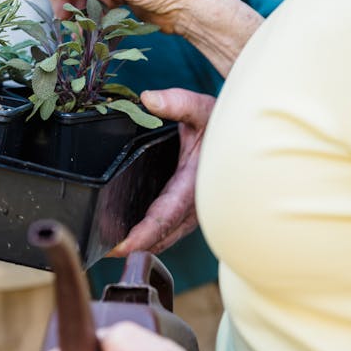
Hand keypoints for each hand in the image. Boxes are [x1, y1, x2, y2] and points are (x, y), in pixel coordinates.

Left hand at [109, 88, 215, 256]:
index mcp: (196, 184)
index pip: (165, 217)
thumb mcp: (202, 109)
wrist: (247, 134)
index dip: (142, 234)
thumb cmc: (224, 122)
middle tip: (104, 252)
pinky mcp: (191, 211)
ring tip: (111, 250)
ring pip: (167, 237)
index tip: (120, 247)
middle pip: (163, 235)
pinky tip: (131, 239)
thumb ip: (177, 103)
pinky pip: (171, 230)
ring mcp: (195, 211)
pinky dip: (152, 237)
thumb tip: (149, 98)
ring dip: (143, 245)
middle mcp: (197, 204)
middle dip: (135, 246)